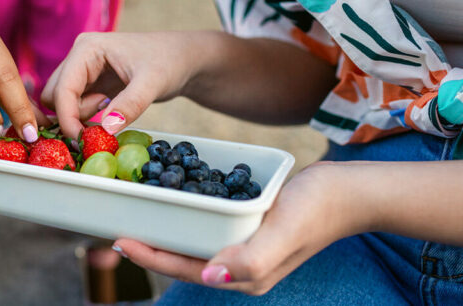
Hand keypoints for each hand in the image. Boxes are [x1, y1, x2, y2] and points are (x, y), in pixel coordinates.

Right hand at [40, 31, 211, 138]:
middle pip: (53, 95)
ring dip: (79, 115)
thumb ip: (129, 105)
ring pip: (60, 102)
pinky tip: (109, 109)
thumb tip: (106, 130)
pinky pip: (73, 105)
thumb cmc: (169, 62)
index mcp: (87, 48)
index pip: (62, 88)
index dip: (67, 117)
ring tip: (110, 107)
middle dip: (71, 116)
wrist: (181, 59)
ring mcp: (82, 70)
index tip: (81, 141)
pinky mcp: (88, 83)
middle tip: (101, 122)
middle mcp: (78, 57)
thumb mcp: (152, 83)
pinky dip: (85, 116)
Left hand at [112, 162, 371, 294]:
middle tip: (117, 226)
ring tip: (136, 213)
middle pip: (182, 258)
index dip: (149, 256)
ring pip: (192, 241)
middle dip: (149, 245)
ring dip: (163, 230)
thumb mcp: (285, 232)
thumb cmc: (319, 209)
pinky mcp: (248, 226)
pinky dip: (185, 212)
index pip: (184, 268)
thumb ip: (251, 260)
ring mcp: (243, 246)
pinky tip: (171, 195)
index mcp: (244, 274)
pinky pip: (208, 223)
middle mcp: (239, 265)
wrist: (351, 190)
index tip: (119, 239)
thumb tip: (211, 275)